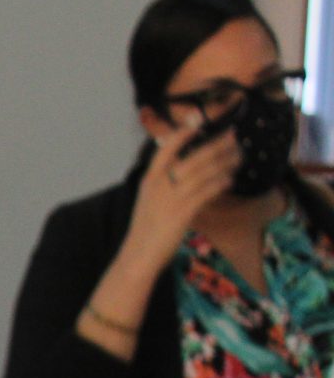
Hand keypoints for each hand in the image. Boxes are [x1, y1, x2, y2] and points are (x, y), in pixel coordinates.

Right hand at [126, 115, 240, 257]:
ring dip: (224, 162)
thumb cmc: (146, 228)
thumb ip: (164, 182)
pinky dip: (221, 182)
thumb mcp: (149, 199)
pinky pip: (208, 191)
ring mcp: (172, 198)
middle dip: (217, 145)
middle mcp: (160, 185)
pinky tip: (230, 179)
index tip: (199, 122)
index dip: (184, 133)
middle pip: (194, 157)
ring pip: (205, 172)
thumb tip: (186, 169)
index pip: (166, 148)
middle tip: (233, 136)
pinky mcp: (184, 212)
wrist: (139, 255)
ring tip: (237, 156)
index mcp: (149, 179)